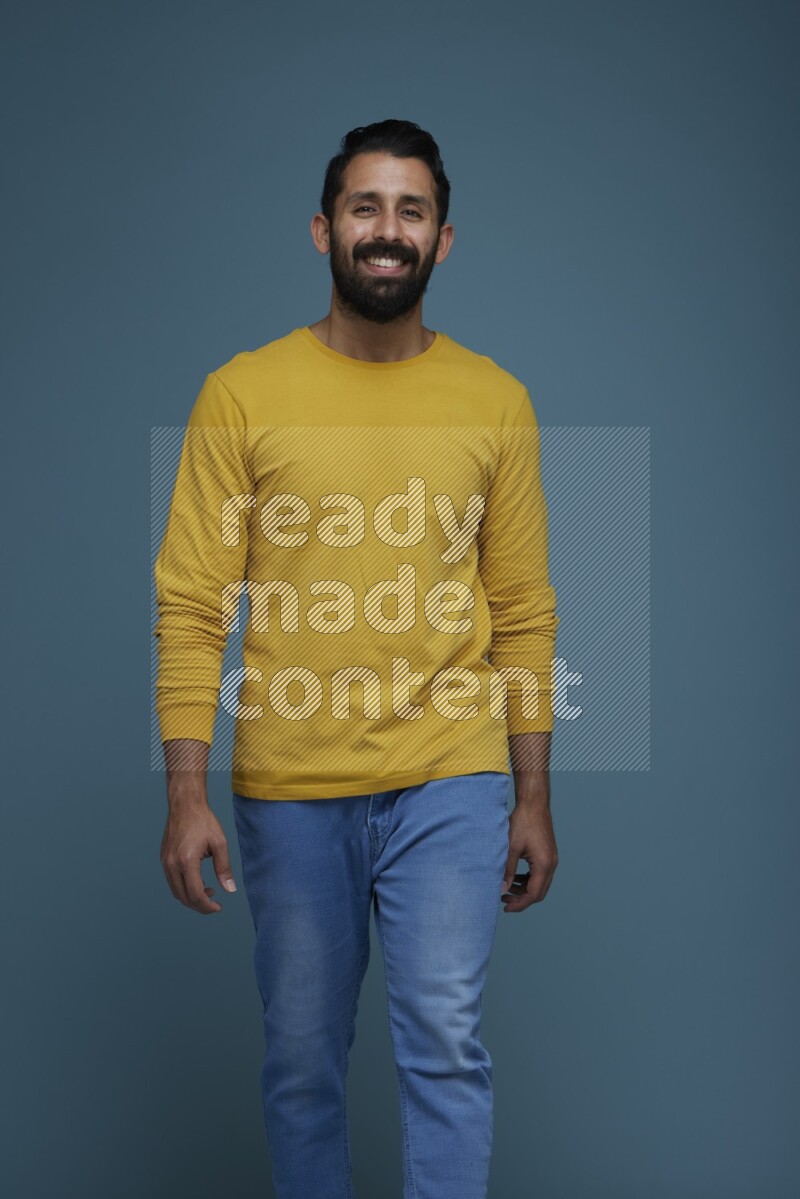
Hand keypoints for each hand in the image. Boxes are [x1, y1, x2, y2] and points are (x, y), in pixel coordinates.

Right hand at [161, 796, 237, 914]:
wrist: (185, 805)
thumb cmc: (203, 821)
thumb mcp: (219, 843)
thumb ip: (224, 868)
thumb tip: (230, 890)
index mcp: (187, 861)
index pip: (195, 894)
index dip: (207, 906)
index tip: (218, 907)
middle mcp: (172, 864)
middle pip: (183, 897)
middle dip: (199, 905)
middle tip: (214, 903)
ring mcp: (165, 862)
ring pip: (176, 892)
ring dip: (191, 897)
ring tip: (208, 890)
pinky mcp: (164, 859)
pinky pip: (172, 881)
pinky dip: (184, 887)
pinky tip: (198, 881)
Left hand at [501, 798, 558, 912]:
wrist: (534, 804)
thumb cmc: (523, 822)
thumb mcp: (511, 848)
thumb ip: (508, 871)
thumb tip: (502, 889)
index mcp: (544, 864)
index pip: (533, 894)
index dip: (520, 904)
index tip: (505, 907)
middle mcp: (551, 864)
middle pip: (539, 892)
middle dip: (522, 899)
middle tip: (503, 899)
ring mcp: (551, 859)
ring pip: (540, 883)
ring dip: (524, 889)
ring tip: (507, 888)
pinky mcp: (548, 854)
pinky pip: (540, 873)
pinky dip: (528, 879)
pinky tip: (516, 877)